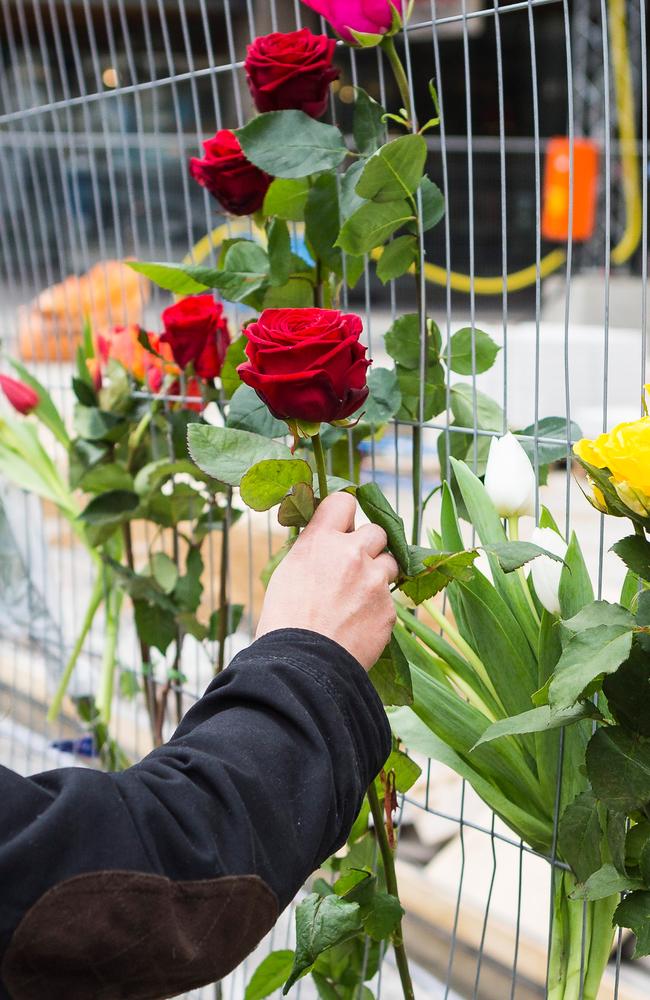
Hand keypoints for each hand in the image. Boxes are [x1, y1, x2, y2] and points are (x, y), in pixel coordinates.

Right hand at [256, 492, 398, 669]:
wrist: (302, 664)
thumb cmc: (284, 621)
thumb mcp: (288, 572)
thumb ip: (314, 551)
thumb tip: (325, 543)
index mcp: (320, 540)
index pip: (344, 501)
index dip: (345, 512)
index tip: (343, 524)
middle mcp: (352, 553)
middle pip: (376, 530)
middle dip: (368, 545)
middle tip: (354, 564)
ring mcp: (374, 581)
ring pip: (390, 562)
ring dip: (378, 573)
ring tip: (358, 595)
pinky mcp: (388, 609)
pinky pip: (389, 599)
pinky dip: (378, 608)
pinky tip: (358, 624)